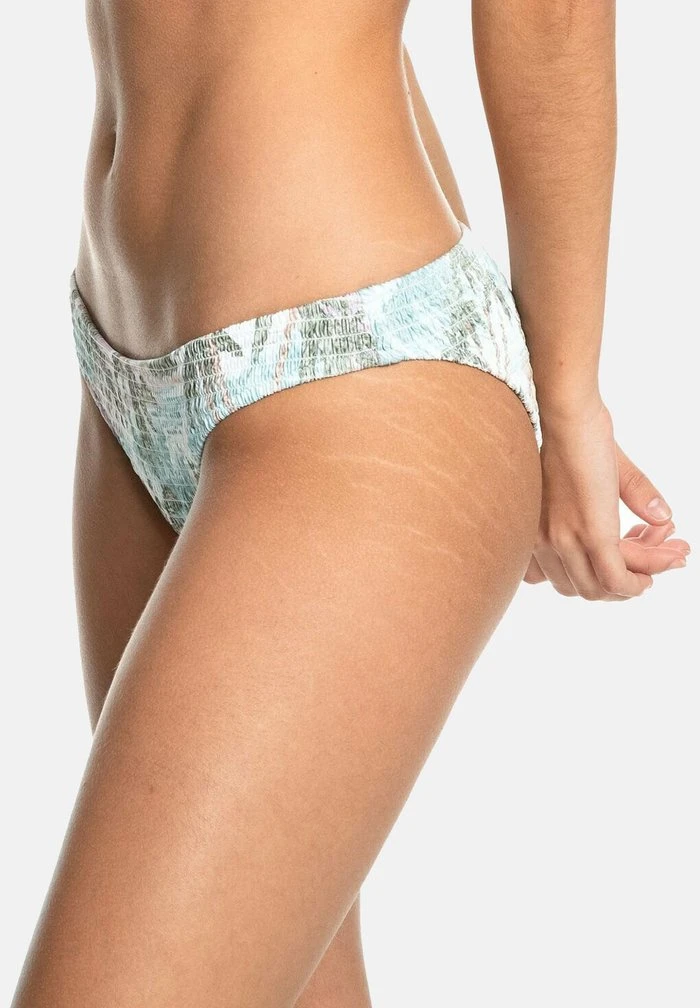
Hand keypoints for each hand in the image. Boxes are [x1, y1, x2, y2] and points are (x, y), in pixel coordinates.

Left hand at [524, 398, 689, 599]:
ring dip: (642, 574)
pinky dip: (639, 581)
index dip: (600, 576)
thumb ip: (633, 497)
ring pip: (605, 587)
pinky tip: (663, 561)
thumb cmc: (577, 438)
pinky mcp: (592, 535)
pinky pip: (616, 579)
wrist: (571, 419)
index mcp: (536, 535)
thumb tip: (664, 518)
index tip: (632, 556)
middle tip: (659, 553)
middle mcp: (544, 545)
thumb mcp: (601, 478)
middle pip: (587, 588)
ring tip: (668, 550)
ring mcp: (566, 542)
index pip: (565, 580)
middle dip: (625, 579)